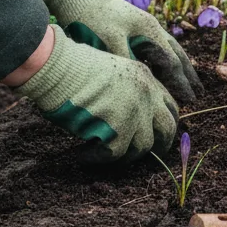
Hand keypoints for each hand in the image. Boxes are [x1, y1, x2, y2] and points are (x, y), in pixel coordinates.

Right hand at [16, 26, 177, 161]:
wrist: (55, 66)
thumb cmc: (71, 68)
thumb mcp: (111, 73)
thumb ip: (128, 92)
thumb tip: (132, 121)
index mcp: (146, 78)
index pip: (170, 105)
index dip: (164, 123)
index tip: (157, 136)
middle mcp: (147, 94)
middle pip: (168, 128)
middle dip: (159, 146)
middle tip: (142, 157)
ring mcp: (135, 110)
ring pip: (143, 146)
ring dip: (123, 156)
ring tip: (101, 155)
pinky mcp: (118, 127)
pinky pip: (115, 155)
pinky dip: (97, 159)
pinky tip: (83, 156)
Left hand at [40, 0, 202, 103]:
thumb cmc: (92, 18)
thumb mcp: (109, 40)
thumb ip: (127, 60)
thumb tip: (142, 82)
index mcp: (150, 31)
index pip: (171, 62)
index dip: (180, 82)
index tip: (190, 100)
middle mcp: (152, 28)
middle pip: (177, 55)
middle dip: (188, 75)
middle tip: (199, 93)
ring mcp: (145, 27)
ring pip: (170, 50)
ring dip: (180, 67)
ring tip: (189, 82)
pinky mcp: (136, 28)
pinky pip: (158, 48)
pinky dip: (166, 61)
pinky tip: (163, 70)